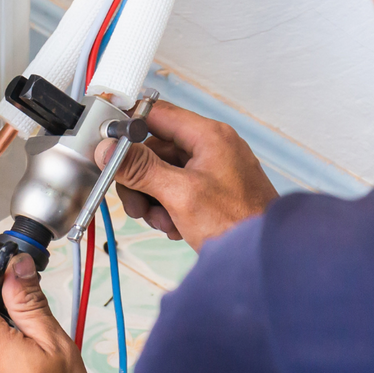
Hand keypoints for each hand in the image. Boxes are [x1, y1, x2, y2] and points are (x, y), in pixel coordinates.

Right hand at [99, 101, 278, 249]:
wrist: (263, 257)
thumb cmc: (238, 224)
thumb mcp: (180, 194)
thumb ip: (141, 169)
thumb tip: (110, 150)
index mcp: (209, 136)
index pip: (156, 115)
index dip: (129, 129)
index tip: (110, 147)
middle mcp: (211, 147)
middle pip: (155, 150)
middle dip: (140, 180)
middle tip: (137, 205)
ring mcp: (212, 169)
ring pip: (162, 173)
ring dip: (153, 199)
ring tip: (162, 221)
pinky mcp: (212, 190)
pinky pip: (176, 190)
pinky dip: (169, 208)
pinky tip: (175, 226)